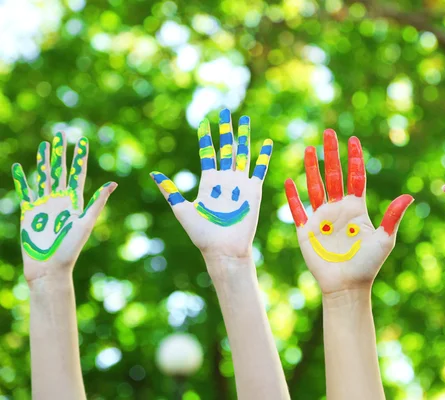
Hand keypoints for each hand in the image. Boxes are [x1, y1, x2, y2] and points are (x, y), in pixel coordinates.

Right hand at [12, 132, 116, 282]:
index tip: (82, 140)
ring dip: (44, 161)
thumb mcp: (86, 222)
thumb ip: (97, 202)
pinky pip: (24, 191)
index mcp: (75, 201)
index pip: (78, 173)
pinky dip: (21, 178)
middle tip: (61, 134)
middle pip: (60, 170)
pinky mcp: (28, 212)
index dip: (80, 157)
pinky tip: (19, 166)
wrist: (50, 267)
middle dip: (60, 153)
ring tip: (44, 145)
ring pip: (44, 176)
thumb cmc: (71, 248)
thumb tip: (113, 183)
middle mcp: (60, 200)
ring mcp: (44, 205)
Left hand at [151, 109, 272, 258]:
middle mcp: (225, 179)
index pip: (208, 153)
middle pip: (226, 148)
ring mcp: (240, 184)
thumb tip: (153, 173)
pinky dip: (263, 156)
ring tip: (244, 120)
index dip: (206, 137)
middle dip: (226, 130)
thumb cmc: (202, 234)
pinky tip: (266, 142)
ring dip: (244, 137)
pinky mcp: (253, 190)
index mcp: (208, 182)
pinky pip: (259, 169)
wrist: (223, 249)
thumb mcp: (182, 211)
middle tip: (225, 111)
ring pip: (243, 154)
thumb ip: (170, 191)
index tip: (205, 121)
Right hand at [285, 129, 412, 293]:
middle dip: (331, 154)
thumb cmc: (367, 265)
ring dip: (312, 168)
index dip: (354, 158)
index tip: (353, 139)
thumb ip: (392, 217)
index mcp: (356, 208)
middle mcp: (338, 209)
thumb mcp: (384, 240)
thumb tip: (409, 197)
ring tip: (310, 149)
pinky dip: (292, 196)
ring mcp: (321, 218)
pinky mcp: (306, 229)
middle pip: (334, 175)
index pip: (355, 177)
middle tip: (329, 133)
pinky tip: (289, 181)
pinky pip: (297, 209)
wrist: (346, 286)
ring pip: (315, 186)